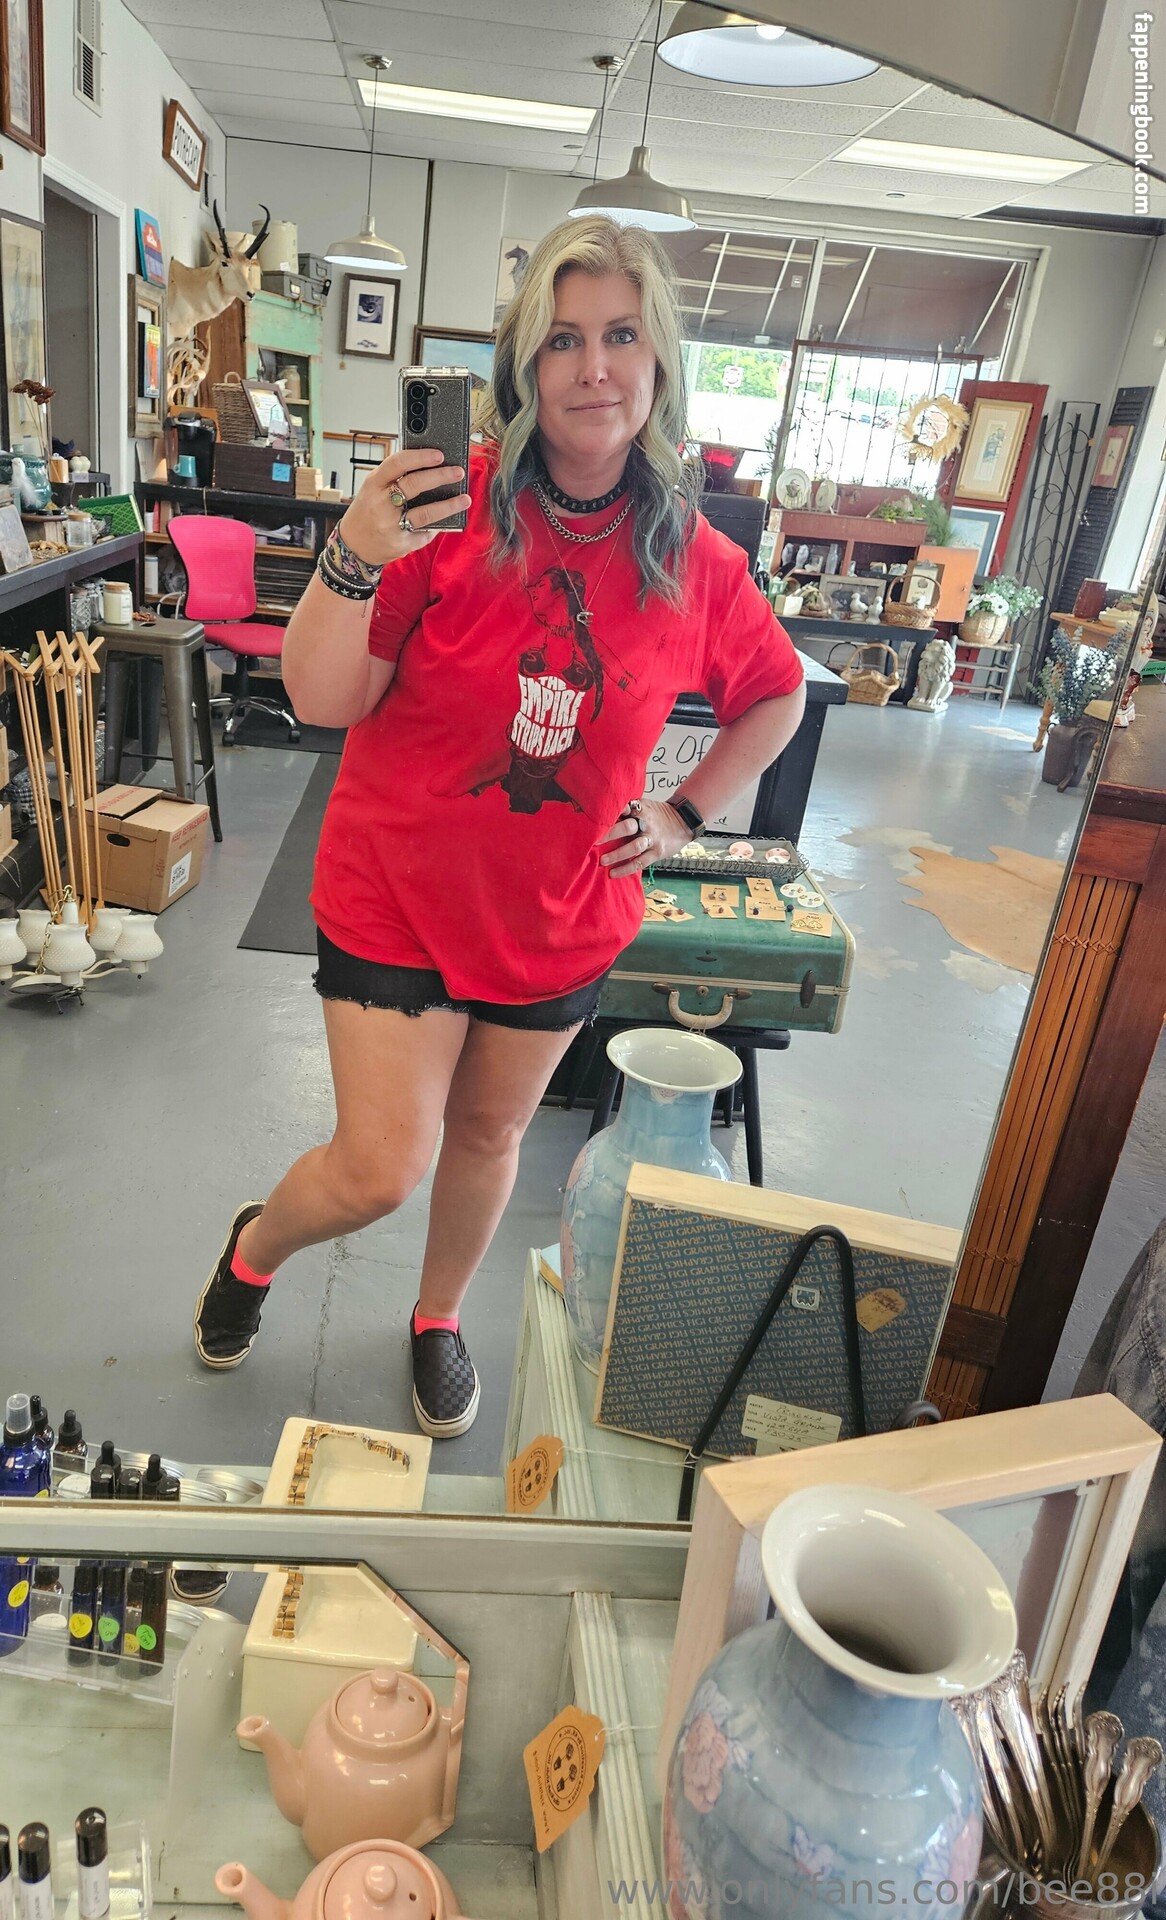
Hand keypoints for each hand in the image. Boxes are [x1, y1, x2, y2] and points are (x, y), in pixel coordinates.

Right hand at [336, 448, 470, 567]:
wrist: (353, 546)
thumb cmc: (367, 512)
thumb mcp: (373, 489)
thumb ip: (394, 477)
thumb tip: (428, 465)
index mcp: (373, 484)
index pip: (397, 463)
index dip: (421, 457)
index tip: (440, 454)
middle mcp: (381, 504)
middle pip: (415, 485)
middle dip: (441, 476)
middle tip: (458, 472)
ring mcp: (390, 526)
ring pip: (425, 513)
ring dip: (449, 506)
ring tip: (464, 499)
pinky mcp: (401, 544)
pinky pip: (425, 533)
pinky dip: (437, 525)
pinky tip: (446, 520)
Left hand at [598, 800, 688, 878]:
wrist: (684, 820)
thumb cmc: (657, 815)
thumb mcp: (644, 805)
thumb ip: (627, 809)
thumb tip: (600, 815)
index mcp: (641, 809)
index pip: (624, 808)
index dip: (612, 813)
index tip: (595, 818)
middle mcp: (646, 823)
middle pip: (627, 827)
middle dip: (610, 834)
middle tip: (594, 841)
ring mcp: (652, 838)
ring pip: (634, 847)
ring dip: (617, 855)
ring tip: (602, 861)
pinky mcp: (657, 852)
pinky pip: (640, 862)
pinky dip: (626, 868)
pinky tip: (613, 873)